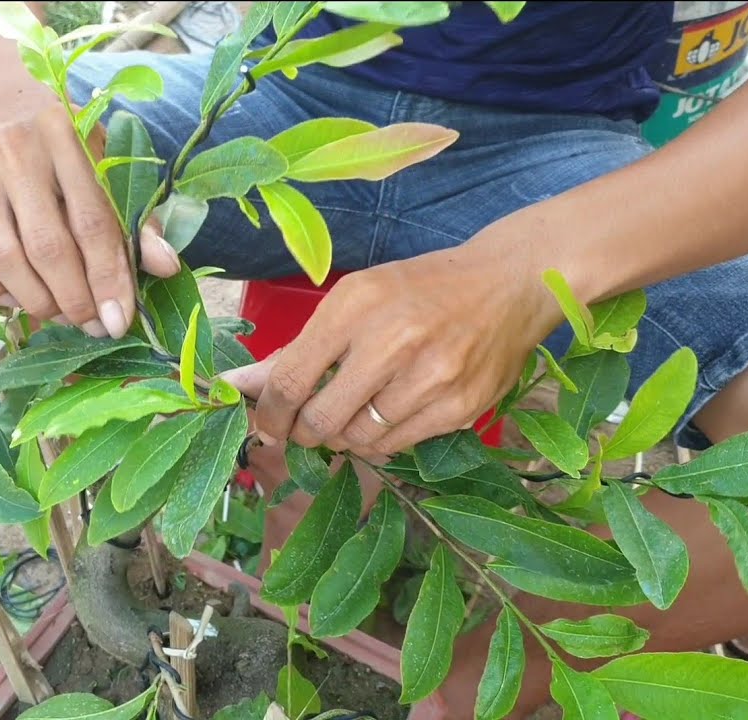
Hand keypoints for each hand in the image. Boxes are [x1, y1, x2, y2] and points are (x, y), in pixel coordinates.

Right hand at [0, 102, 180, 338]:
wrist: (7, 110)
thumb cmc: (73, 152)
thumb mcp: (113, 171)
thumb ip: (139, 221)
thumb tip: (166, 268)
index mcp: (67, 135)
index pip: (92, 221)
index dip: (108, 278)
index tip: (120, 320)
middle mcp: (14, 149)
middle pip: (47, 245)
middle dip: (74, 298)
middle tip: (92, 325)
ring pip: (3, 258)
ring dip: (37, 300)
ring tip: (63, 314)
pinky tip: (19, 297)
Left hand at [222, 234, 562, 457]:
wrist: (507, 285)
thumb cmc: (419, 290)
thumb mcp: (355, 299)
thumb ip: (299, 347)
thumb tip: (239, 386)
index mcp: (356, 305)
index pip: (292, 380)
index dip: (269, 413)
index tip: (265, 424)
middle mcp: (393, 342)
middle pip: (321, 420)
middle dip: (303, 433)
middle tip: (306, 427)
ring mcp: (430, 379)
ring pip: (357, 440)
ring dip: (342, 438)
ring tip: (350, 415)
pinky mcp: (459, 408)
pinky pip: (396, 446)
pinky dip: (378, 441)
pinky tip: (383, 417)